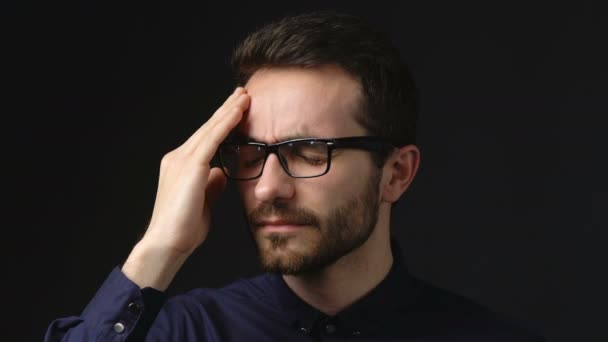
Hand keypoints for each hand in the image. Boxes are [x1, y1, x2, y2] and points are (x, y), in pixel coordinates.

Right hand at [122, 87, 249, 288]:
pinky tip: (239, 111)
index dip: (222, 122)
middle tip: (242, 93)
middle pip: (207, 128)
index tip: (237, 109)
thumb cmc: (184, 229)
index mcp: (181, 166)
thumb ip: (212, 184)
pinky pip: (212, 139)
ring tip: (244, 96)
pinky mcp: (190, 166)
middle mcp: (178, 157)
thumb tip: (222, 172)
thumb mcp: (204, 201)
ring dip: (229, 110)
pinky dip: (226, 123)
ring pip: (210, 128)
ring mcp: (182, 160)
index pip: (206, 138)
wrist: (167, 243)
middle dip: (226, 109)